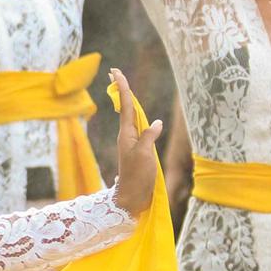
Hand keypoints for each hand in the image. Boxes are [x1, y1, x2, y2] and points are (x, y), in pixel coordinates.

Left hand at [111, 68, 161, 216]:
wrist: (132, 199)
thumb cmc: (137, 177)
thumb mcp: (144, 155)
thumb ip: (149, 136)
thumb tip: (156, 122)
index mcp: (127, 134)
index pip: (125, 105)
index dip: (122, 87)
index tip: (116, 71)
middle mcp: (127, 136)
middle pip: (124, 107)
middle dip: (121, 89)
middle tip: (114, 72)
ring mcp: (131, 143)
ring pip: (130, 116)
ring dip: (127, 100)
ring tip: (123, 87)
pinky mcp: (137, 151)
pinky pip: (137, 127)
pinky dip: (136, 115)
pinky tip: (138, 115)